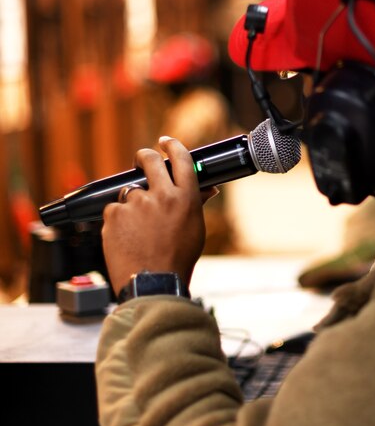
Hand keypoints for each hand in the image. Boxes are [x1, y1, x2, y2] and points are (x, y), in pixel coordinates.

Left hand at [102, 137, 212, 294]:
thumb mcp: (195, 229)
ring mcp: (136, 204)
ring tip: (138, 230)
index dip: (172, 146)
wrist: (153, 284)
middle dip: (144, 157)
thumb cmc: (178, 259)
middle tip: (141, 161)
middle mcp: (162, 196)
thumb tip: (208, 189)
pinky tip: (127, 238)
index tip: (165, 142)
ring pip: (130, 192)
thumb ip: (196, 204)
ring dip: (132, 204)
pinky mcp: (114, 215)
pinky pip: (115, 210)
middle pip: (150, 160)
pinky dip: (118, 221)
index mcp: (186, 198)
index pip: (181, 159)